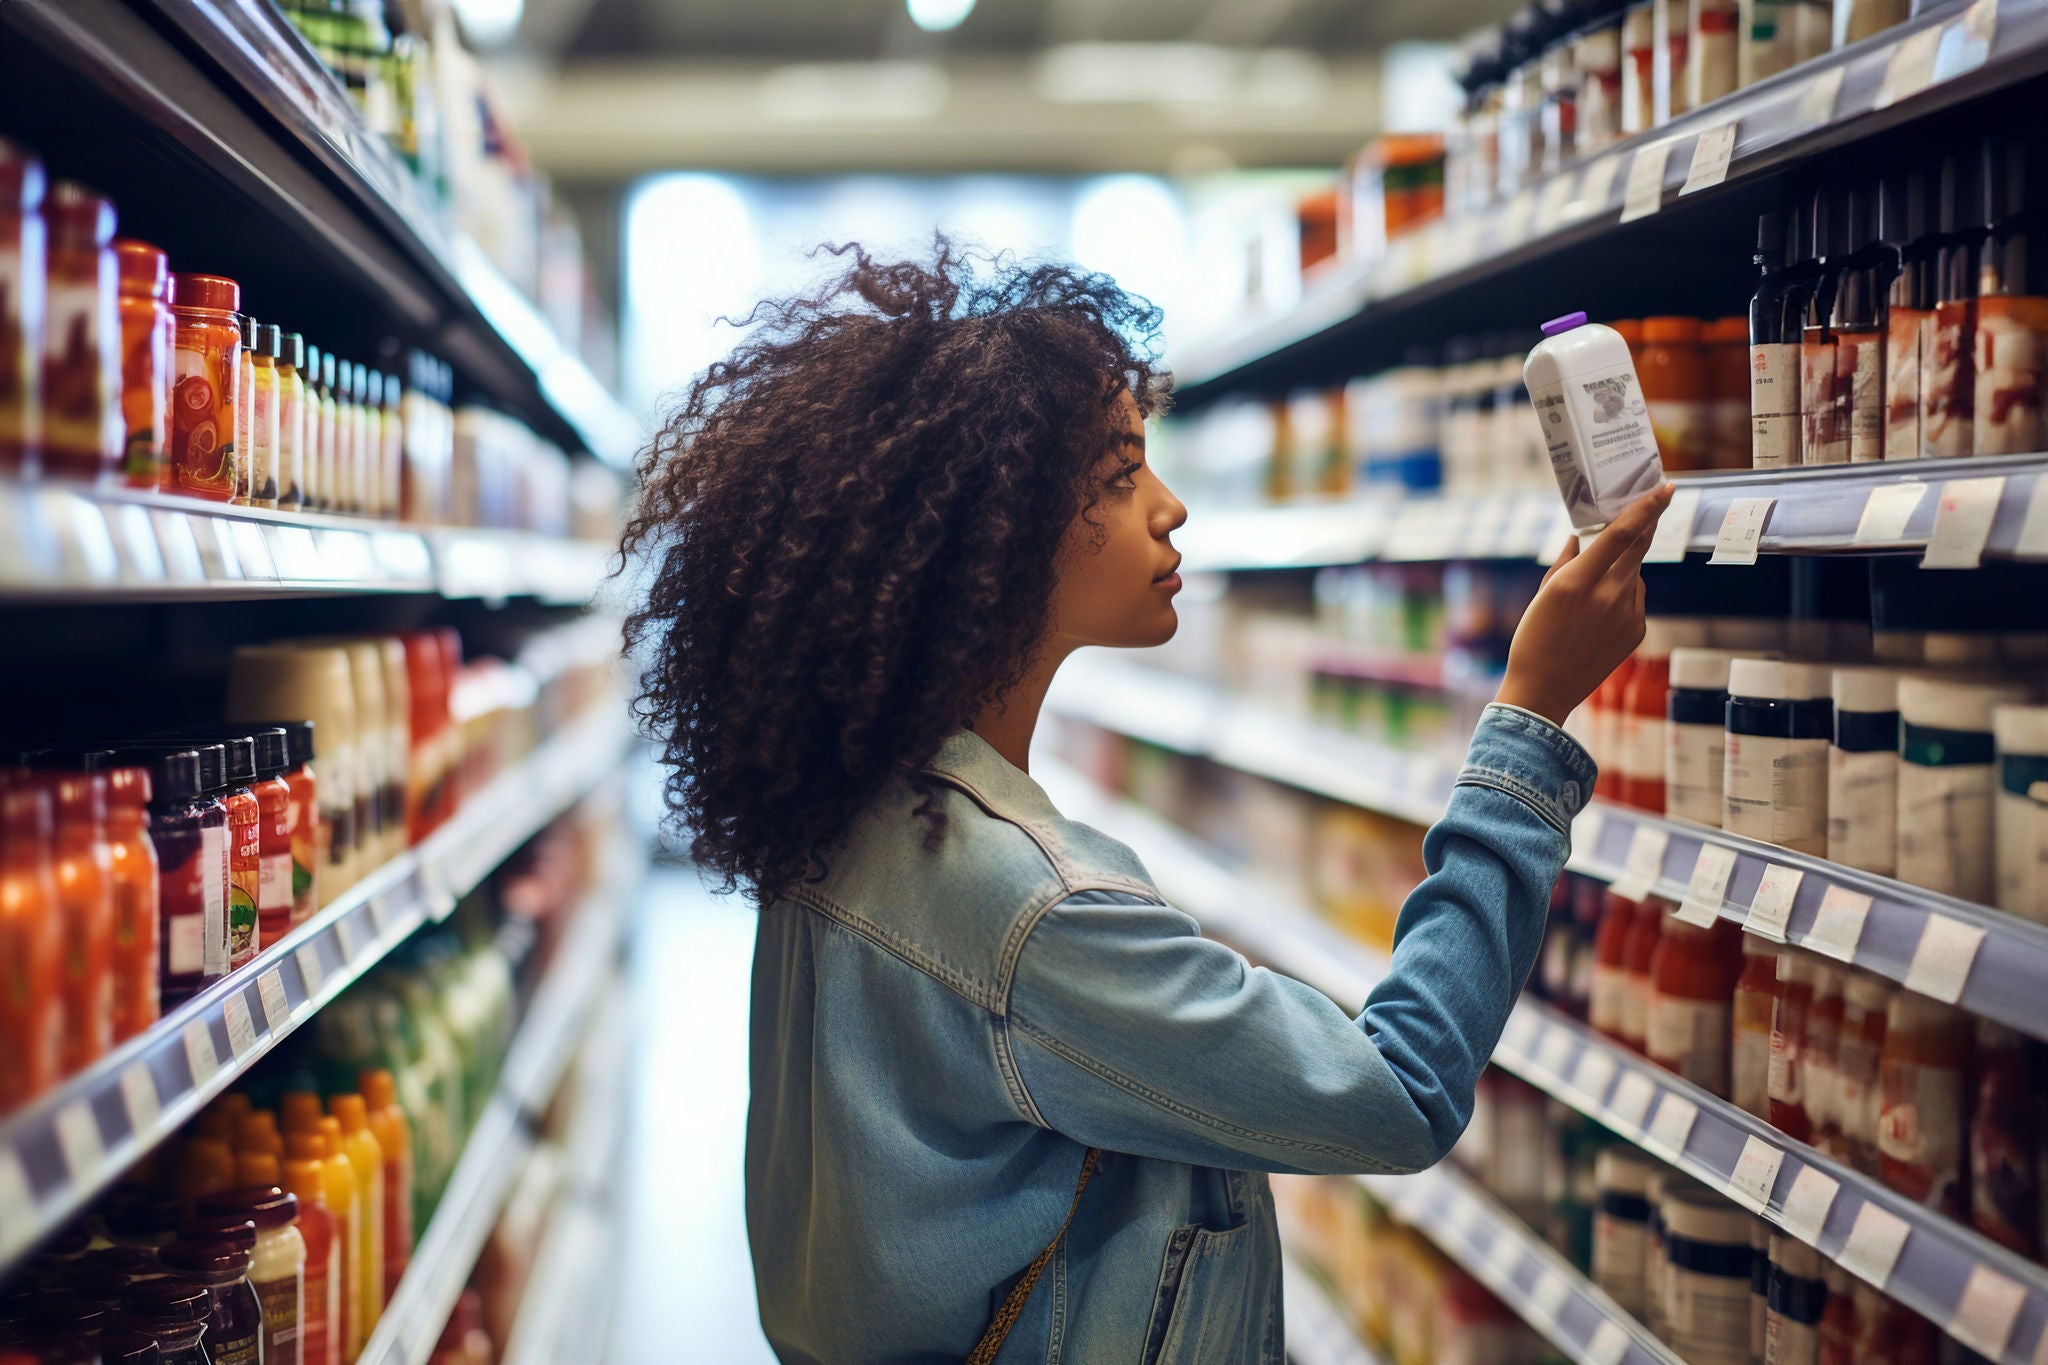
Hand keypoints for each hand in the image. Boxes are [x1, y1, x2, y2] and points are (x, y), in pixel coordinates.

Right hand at [1496, 485, 1674, 725]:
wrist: (1544, 691)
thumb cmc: (1534, 640)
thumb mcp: (1541, 595)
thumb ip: (1566, 561)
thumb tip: (1580, 537)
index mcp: (1576, 582)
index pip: (1620, 535)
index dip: (1646, 508)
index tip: (1665, 488)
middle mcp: (1607, 595)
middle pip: (1638, 548)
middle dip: (1649, 523)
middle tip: (1658, 501)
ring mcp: (1626, 615)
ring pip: (1635, 574)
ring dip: (1623, 567)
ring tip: (1593, 591)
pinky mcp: (1637, 631)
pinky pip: (1635, 599)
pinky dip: (1623, 594)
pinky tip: (1599, 615)